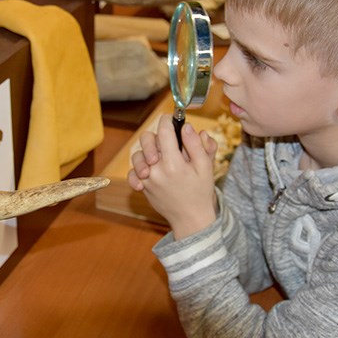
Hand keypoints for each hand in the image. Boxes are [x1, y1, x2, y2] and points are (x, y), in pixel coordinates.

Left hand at [127, 114, 217, 238]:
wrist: (191, 218)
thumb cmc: (200, 191)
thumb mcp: (205, 167)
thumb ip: (196, 145)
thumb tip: (186, 126)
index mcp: (174, 163)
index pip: (164, 131)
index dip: (168, 120)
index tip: (172, 119)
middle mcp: (157, 170)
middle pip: (146, 139)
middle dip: (156, 135)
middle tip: (167, 142)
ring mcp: (148, 180)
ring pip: (137, 155)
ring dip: (146, 152)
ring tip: (158, 158)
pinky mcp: (143, 188)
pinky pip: (132, 174)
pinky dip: (137, 170)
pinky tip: (146, 173)